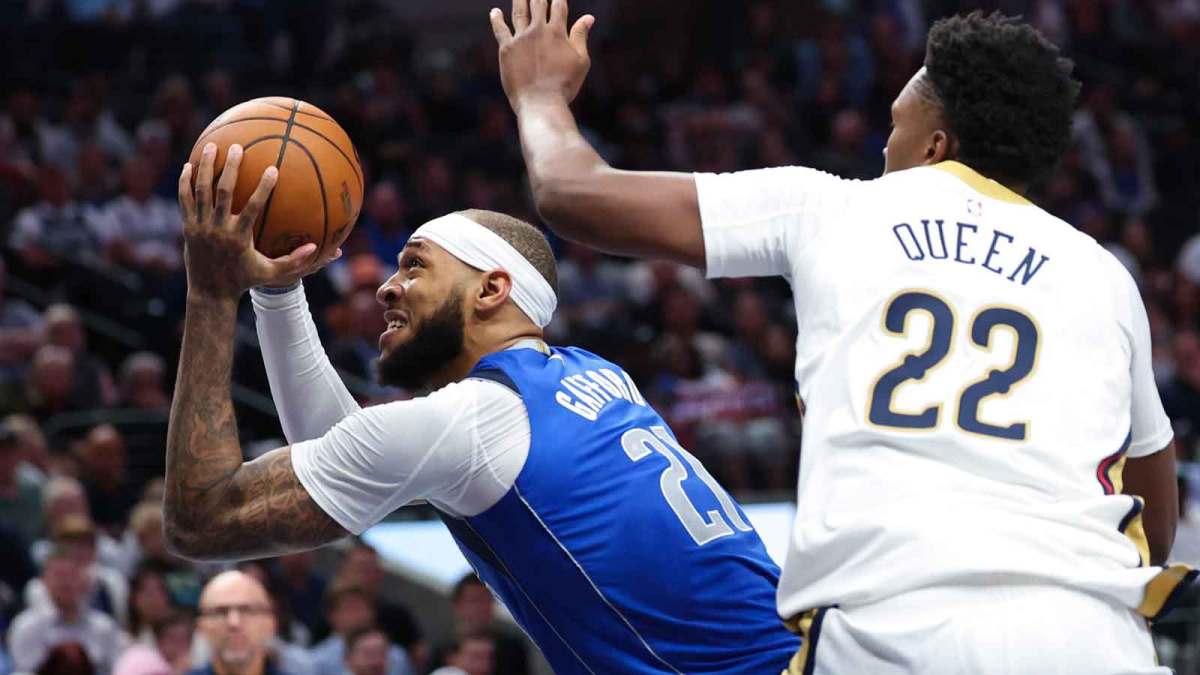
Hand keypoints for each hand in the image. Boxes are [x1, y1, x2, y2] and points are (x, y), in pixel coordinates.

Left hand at [178, 143, 331, 299]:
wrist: (210, 292)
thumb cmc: (245, 281)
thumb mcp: (271, 274)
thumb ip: (293, 261)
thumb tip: (316, 248)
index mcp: (239, 238)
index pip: (252, 208)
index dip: (263, 188)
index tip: (272, 169)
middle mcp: (218, 229)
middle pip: (223, 192)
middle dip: (229, 167)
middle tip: (237, 147)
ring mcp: (200, 227)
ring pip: (201, 191)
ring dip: (204, 167)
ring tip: (210, 146)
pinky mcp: (187, 227)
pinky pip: (185, 199)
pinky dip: (186, 182)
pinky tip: (188, 165)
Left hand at [491, 0, 593, 110]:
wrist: (541, 102)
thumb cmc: (565, 85)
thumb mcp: (580, 61)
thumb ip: (581, 36)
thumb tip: (589, 17)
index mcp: (557, 32)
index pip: (558, 6)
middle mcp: (538, 31)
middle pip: (538, 4)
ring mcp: (521, 38)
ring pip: (519, 12)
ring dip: (519, 0)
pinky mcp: (506, 49)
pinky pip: (500, 30)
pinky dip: (496, 19)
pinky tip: (495, 12)